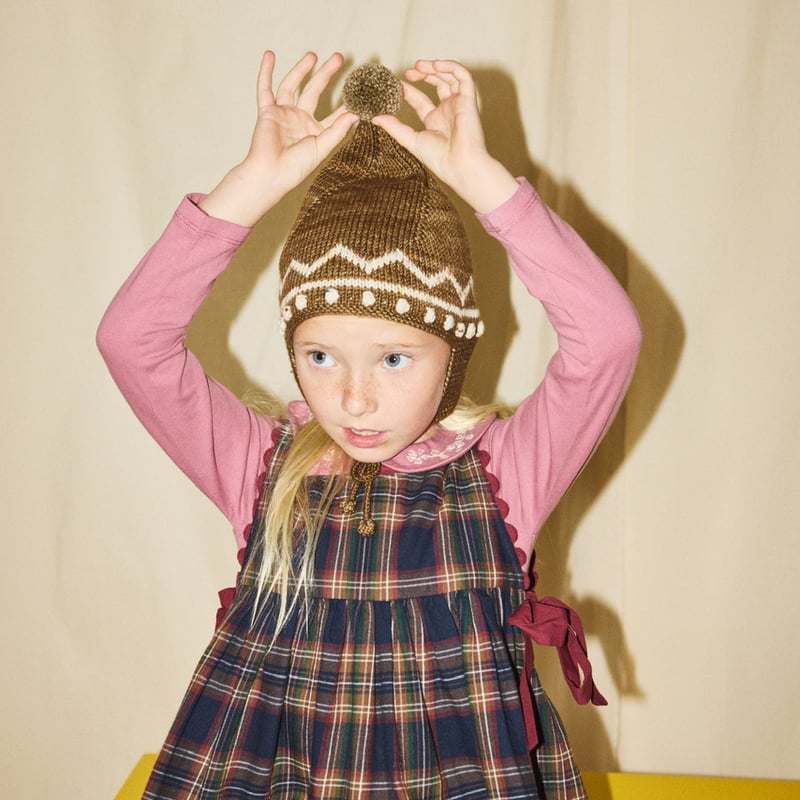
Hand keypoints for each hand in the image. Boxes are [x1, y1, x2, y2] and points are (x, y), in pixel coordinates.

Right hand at [201, 51, 357, 225]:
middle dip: (326, 74)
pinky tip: (269, 55)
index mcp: (317, 131)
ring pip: (293, 85)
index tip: (359, 87)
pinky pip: (265, 89)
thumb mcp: (323, 148)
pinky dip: (266, 72)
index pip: (335, 112)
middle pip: (315, 91)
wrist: (272, 174)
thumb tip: (355, 114)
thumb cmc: (297, 167)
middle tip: (339, 58)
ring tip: (313, 54)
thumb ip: (338, 130)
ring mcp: (284, 114)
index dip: (346, 100)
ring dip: (301, 69)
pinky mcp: (268, 112)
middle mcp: (301, 120)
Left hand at [373, 60, 517, 213]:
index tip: (395, 84)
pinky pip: (463, 76)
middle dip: (422, 74)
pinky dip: (451, 66)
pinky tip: (436, 65)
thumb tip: (374, 117)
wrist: (459, 165)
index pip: (420, 100)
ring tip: (419, 65)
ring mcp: (458, 104)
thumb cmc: (439, 159)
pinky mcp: (469, 100)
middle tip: (408, 72)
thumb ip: (394, 127)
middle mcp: (447, 111)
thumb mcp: (411, 140)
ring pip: (449, 77)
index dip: (407, 90)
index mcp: (435, 121)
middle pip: (436, 83)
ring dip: (434, 67)